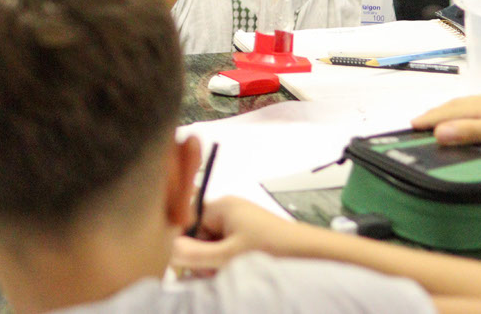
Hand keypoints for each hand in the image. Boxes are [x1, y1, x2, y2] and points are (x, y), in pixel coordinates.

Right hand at [172, 196, 314, 273]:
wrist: (314, 255)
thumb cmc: (273, 248)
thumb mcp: (229, 256)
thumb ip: (195, 254)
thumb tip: (166, 249)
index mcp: (221, 206)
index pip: (186, 218)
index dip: (181, 239)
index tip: (185, 260)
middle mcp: (228, 211)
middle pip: (197, 234)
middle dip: (200, 256)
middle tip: (212, 272)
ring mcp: (239, 224)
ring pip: (211, 245)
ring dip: (213, 263)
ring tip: (226, 274)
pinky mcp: (249, 237)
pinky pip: (225, 249)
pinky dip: (226, 263)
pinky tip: (234, 274)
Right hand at [411, 90, 480, 146]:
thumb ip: (468, 131)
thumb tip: (436, 132)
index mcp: (478, 107)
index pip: (446, 112)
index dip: (428, 119)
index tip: (410, 125)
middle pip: (454, 105)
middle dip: (435, 112)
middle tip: (420, 120)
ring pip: (467, 103)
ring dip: (450, 110)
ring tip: (442, 117)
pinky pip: (480, 104)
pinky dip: (467, 109)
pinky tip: (476, 113)